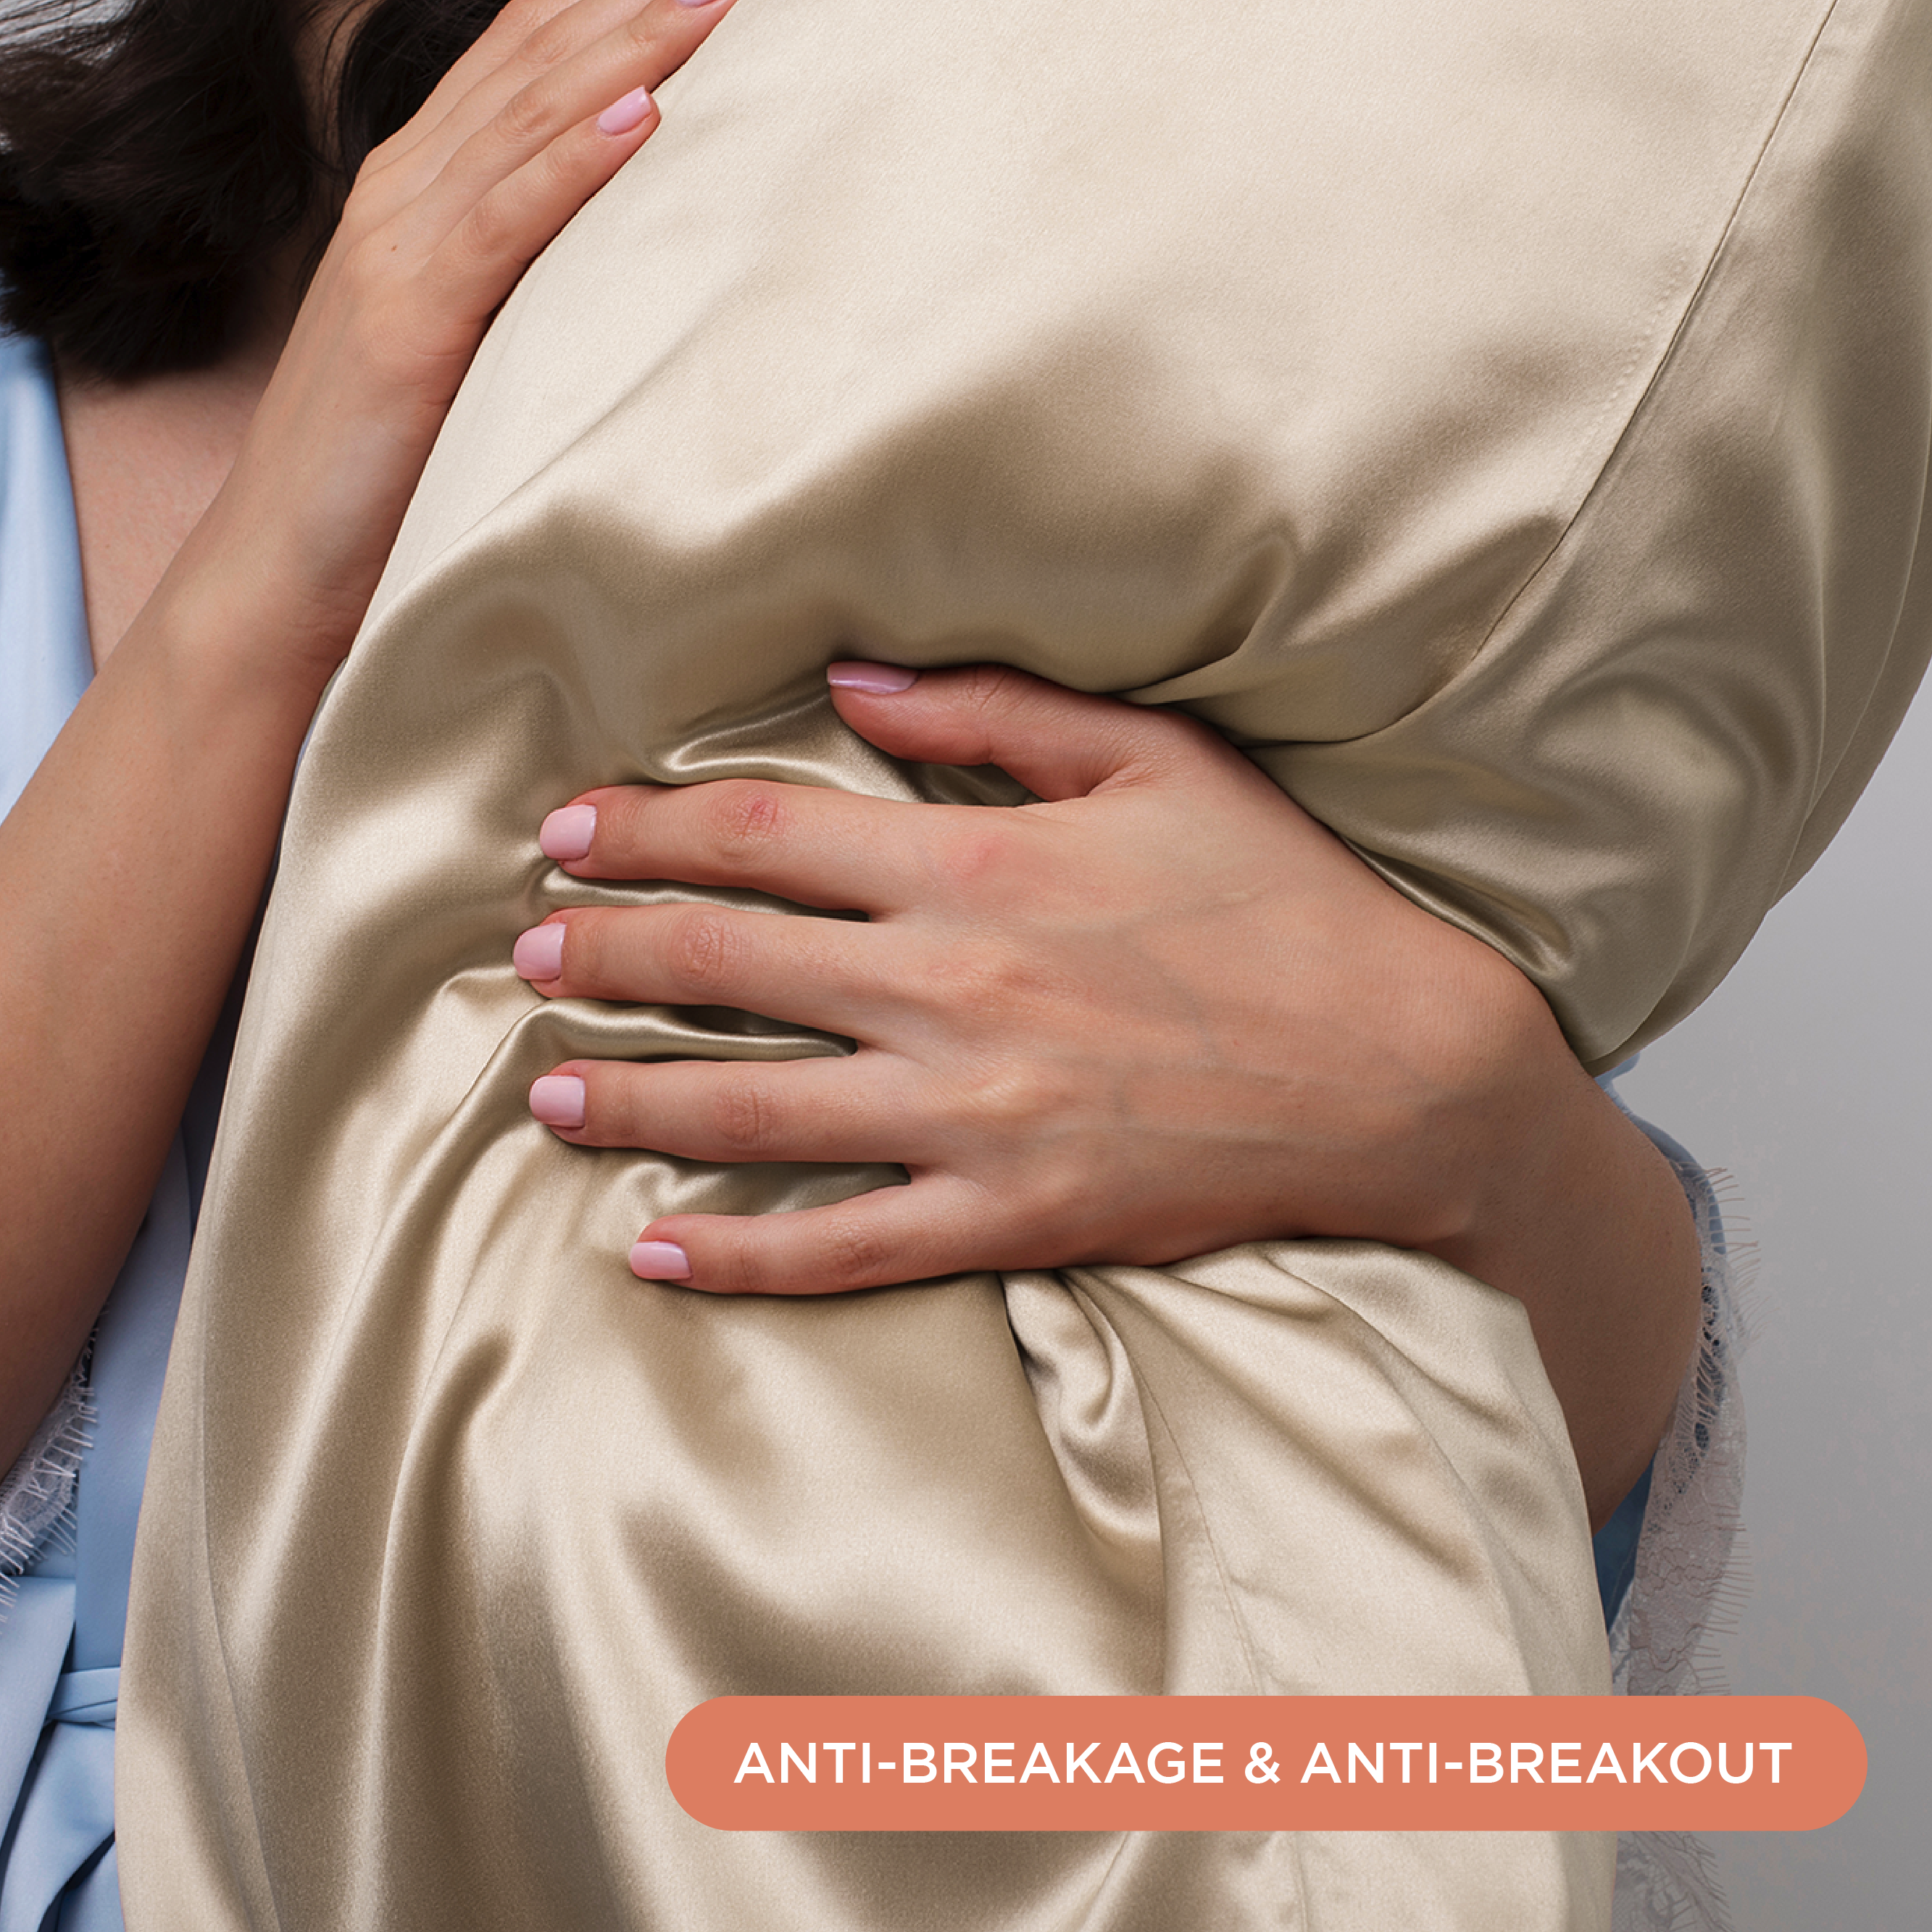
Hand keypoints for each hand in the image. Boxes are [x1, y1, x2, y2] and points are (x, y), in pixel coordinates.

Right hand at [190, 0, 784, 680]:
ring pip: (527, 113)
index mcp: (423, 188)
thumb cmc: (390, 470)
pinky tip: (643, 115)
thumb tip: (660, 240)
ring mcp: (396, 250)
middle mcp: (404, 193)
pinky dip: (572, 162)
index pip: (533, 49)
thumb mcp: (480, 344)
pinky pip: (500, 223)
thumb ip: (541, 275)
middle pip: (539, 51)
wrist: (279, 575)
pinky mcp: (404, 323)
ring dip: (634, 39)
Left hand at [515, 663, 1698, 1520]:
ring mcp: (972, 1115)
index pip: (763, 834)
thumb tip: (849, 678)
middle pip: (728, 962)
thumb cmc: (1279, 902)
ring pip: (751, 1108)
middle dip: (609, 950)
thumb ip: (995, 709)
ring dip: (630, 1093)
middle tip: (528, 949)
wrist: (1402, 1070)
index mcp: (980, 865)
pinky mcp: (1008, 1217)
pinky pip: (840, 1244)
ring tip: (544, 1085)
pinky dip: (735, 1253)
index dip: (646, 825)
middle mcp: (951, 989)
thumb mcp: (1158, 761)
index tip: (566, 829)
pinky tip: (647, 1251)